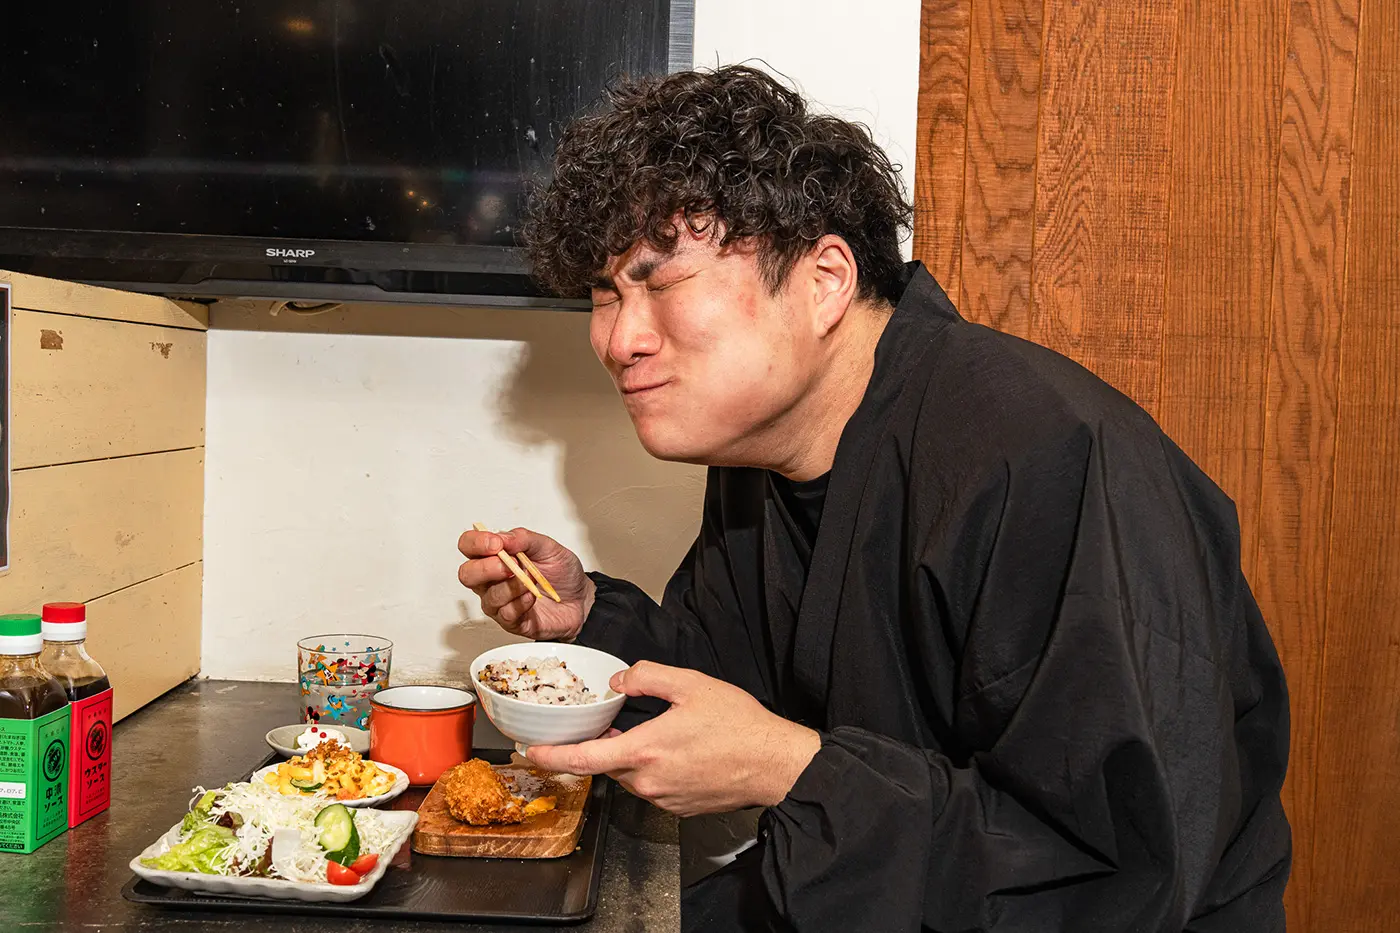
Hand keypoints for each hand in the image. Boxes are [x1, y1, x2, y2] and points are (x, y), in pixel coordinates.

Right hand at [457, 526, 593, 641]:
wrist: (580, 600)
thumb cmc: (561, 573)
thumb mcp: (548, 547)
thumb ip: (524, 539)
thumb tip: (503, 538)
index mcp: (496, 556)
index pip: (469, 546)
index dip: (476, 543)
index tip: (496, 544)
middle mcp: (491, 579)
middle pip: (467, 574)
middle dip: (486, 569)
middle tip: (509, 566)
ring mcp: (499, 601)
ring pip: (489, 596)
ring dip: (512, 587)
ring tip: (531, 582)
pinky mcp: (510, 621)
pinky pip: (506, 614)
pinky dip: (521, 603)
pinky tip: (532, 598)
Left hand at [522, 662, 820, 817]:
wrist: (775, 765)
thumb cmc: (739, 726)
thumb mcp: (692, 685)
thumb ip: (649, 676)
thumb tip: (622, 679)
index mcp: (643, 751)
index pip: (583, 758)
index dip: (552, 755)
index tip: (531, 751)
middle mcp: (647, 782)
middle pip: (608, 763)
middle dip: (605, 743)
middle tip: (614, 720)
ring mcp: (663, 799)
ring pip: (631, 775)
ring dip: (633, 755)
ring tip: (658, 731)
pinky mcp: (679, 808)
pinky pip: (653, 786)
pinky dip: (655, 768)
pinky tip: (680, 750)